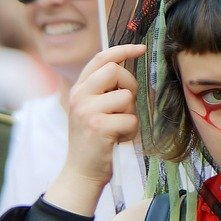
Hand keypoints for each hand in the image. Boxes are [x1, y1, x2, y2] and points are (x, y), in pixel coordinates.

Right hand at [63, 43, 145, 186]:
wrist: (82, 172)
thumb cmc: (93, 141)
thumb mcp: (91, 110)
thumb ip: (103, 90)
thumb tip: (125, 68)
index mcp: (79, 89)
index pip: (100, 59)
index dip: (123, 50)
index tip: (141, 48)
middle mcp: (80, 96)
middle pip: (115, 71)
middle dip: (130, 86)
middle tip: (125, 106)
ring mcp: (87, 111)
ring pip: (126, 96)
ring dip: (130, 114)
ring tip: (118, 127)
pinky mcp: (98, 127)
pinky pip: (130, 119)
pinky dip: (130, 131)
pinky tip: (118, 139)